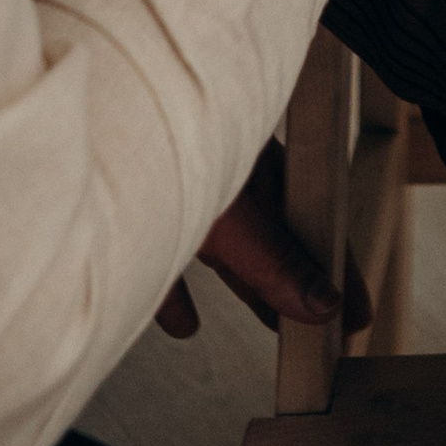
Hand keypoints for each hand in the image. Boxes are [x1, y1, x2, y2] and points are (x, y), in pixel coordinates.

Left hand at [155, 140, 364, 340]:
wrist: (89, 121)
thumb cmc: (171, 134)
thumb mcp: (233, 214)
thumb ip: (274, 261)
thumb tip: (320, 303)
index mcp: (261, 163)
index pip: (312, 221)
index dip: (336, 267)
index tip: (356, 310)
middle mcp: (227, 173)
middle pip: (272, 237)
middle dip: (296, 282)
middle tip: (323, 324)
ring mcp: (184, 189)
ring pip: (226, 247)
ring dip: (247, 284)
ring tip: (271, 321)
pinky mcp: (140, 210)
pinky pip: (164, 258)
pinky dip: (178, 296)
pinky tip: (186, 325)